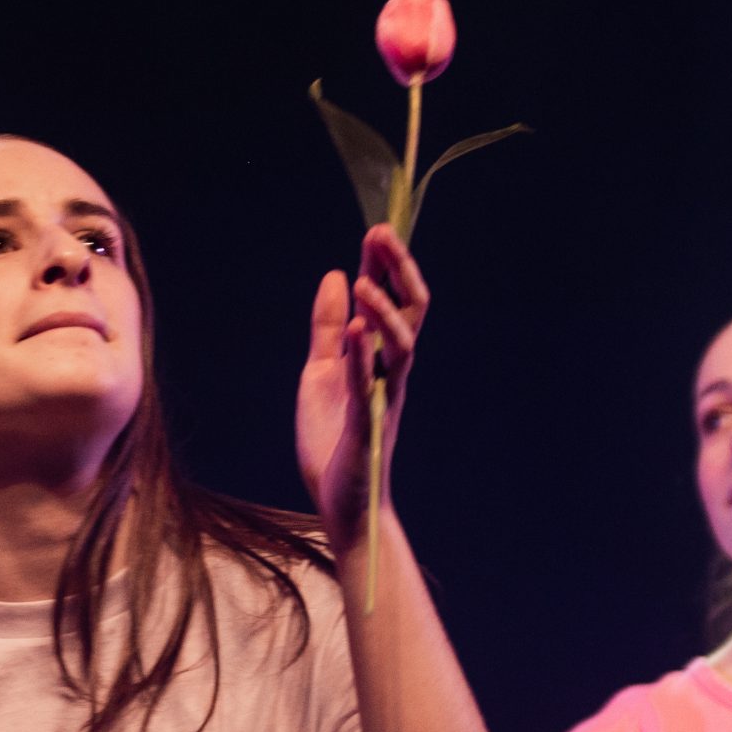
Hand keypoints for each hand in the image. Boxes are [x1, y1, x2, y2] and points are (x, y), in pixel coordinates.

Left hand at [296, 225, 429, 537]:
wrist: (341, 501)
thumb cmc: (334, 439)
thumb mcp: (322, 372)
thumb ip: (328, 328)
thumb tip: (333, 276)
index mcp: (379, 359)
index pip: (391, 302)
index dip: (385, 266)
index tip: (376, 230)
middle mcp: (390, 374)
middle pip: (410, 314)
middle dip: (398, 274)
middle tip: (382, 235)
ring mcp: (382, 399)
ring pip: (400, 348)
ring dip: (383, 312)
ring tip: (364, 282)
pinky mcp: (367, 426)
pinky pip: (369, 386)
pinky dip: (362, 356)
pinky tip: (355, 327)